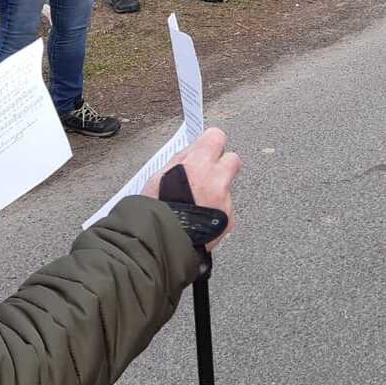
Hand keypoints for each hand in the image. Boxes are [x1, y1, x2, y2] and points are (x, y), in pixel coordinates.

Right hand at [142, 127, 242, 250]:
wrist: (159, 247)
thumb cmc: (153, 213)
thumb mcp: (157, 177)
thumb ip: (181, 160)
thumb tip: (193, 151)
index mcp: (199, 165)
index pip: (216, 137)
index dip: (209, 143)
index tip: (204, 149)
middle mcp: (217, 181)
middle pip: (232, 160)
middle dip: (221, 165)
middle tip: (204, 176)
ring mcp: (225, 202)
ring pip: (227, 188)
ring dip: (216, 192)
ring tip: (194, 205)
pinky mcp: (229, 221)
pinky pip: (226, 209)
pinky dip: (216, 213)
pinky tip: (198, 219)